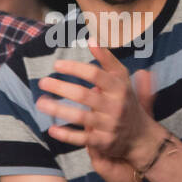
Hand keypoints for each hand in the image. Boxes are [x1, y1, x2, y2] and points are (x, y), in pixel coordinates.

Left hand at [36, 44, 158, 159]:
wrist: (141, 136)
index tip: (57, 65)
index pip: (95, 74)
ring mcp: (109, 125)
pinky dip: (66, 135)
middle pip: (84, 95)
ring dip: (58, 109)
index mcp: (119, 88)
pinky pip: (82, 139)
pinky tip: (52, 129)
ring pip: (80, 117)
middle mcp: (115, 106)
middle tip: (43, 82)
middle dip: (61, 87)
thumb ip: (107, 60)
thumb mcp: (123, 79)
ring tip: (40, 102)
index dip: (75, 68)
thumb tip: (91, 39)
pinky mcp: (103, 142)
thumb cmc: (127, 101)